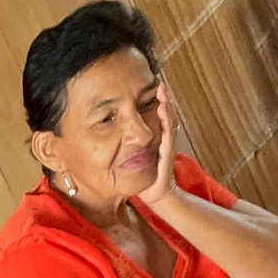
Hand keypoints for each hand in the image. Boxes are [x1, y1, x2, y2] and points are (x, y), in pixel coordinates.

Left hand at [138, 82, 179, 206]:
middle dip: (164, 98)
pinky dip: (165, 121)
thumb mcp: (133, 154)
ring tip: (161, 91)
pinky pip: (168, 135)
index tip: (151, 86)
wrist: (155, 194)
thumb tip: (107, 129)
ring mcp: (168, 145)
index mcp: (157, 137)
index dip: (157, 101)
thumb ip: (126, 142)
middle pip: (167, 114)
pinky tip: (161, 110)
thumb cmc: (143, 175)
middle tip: (159, 83)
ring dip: (166, 105)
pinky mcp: (168, 154)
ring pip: (170, 121)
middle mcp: (165, 138)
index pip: (159, 116)